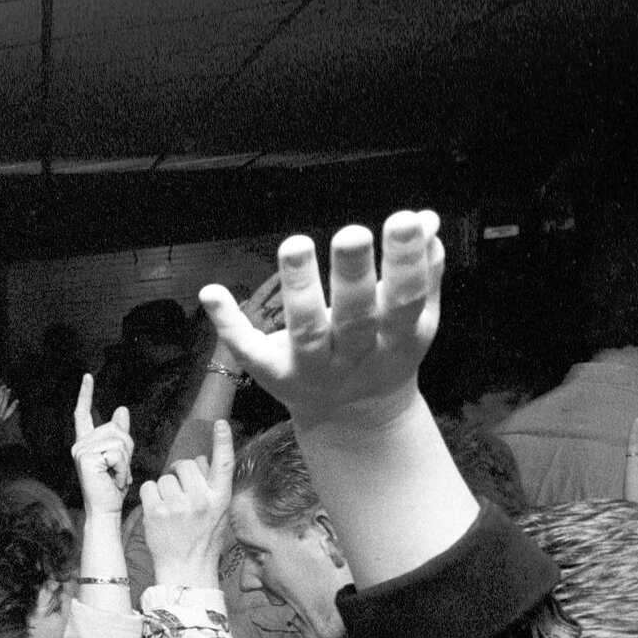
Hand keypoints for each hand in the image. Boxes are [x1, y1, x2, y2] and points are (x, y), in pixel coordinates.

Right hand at [70, 374, 133, 516]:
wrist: (106, 509)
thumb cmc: (113, 487)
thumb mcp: (121, 457)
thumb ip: (121, 434)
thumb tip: (121, 409)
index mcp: (86, 443)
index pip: (83, 414)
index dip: (86, 394)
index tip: (88, 376)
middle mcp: (80, 445)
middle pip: (115, 429)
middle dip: (127, 448)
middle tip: (119, 470)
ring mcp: (81, 451)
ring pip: (118, 441)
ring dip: (125, 461)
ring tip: (116, 476)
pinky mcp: (86, 458)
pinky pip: (116, 452)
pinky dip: (122, 467)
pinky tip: (114, 479)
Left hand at [140, 421, 234, 590]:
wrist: (185, 569)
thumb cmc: (202, 540)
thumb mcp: (218, 513)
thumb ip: (211, 486)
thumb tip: (199, 459)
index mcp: (220, 499)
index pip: (224, 464)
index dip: (223, 442)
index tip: (220, 424)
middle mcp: (201, 500)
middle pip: (187, 465)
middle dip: (181, 472)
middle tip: (181, 493)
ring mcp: (178, 505)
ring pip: (166, 476)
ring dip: (165, 488)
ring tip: (171, 509)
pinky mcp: (156, 512)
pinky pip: (149, 486)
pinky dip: (150, 495)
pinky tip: (157, 510)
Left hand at [200, 211, 443, 434]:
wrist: (356, 418)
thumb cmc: (384, 351)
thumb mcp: (414, 320)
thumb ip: (423, 270)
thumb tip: (426, 220)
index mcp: (396, 338)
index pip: (405, 299)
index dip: (407, 263)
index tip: (407, 219)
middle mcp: (354, 356)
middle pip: (354, 318)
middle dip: (355, 276)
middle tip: (352, 233)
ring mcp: (311, 369)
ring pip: (305, 332)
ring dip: (300, 289)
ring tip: (296, 243)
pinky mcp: (271, 375)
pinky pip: (247, 350)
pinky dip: (228, 322)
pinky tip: (211, 291)